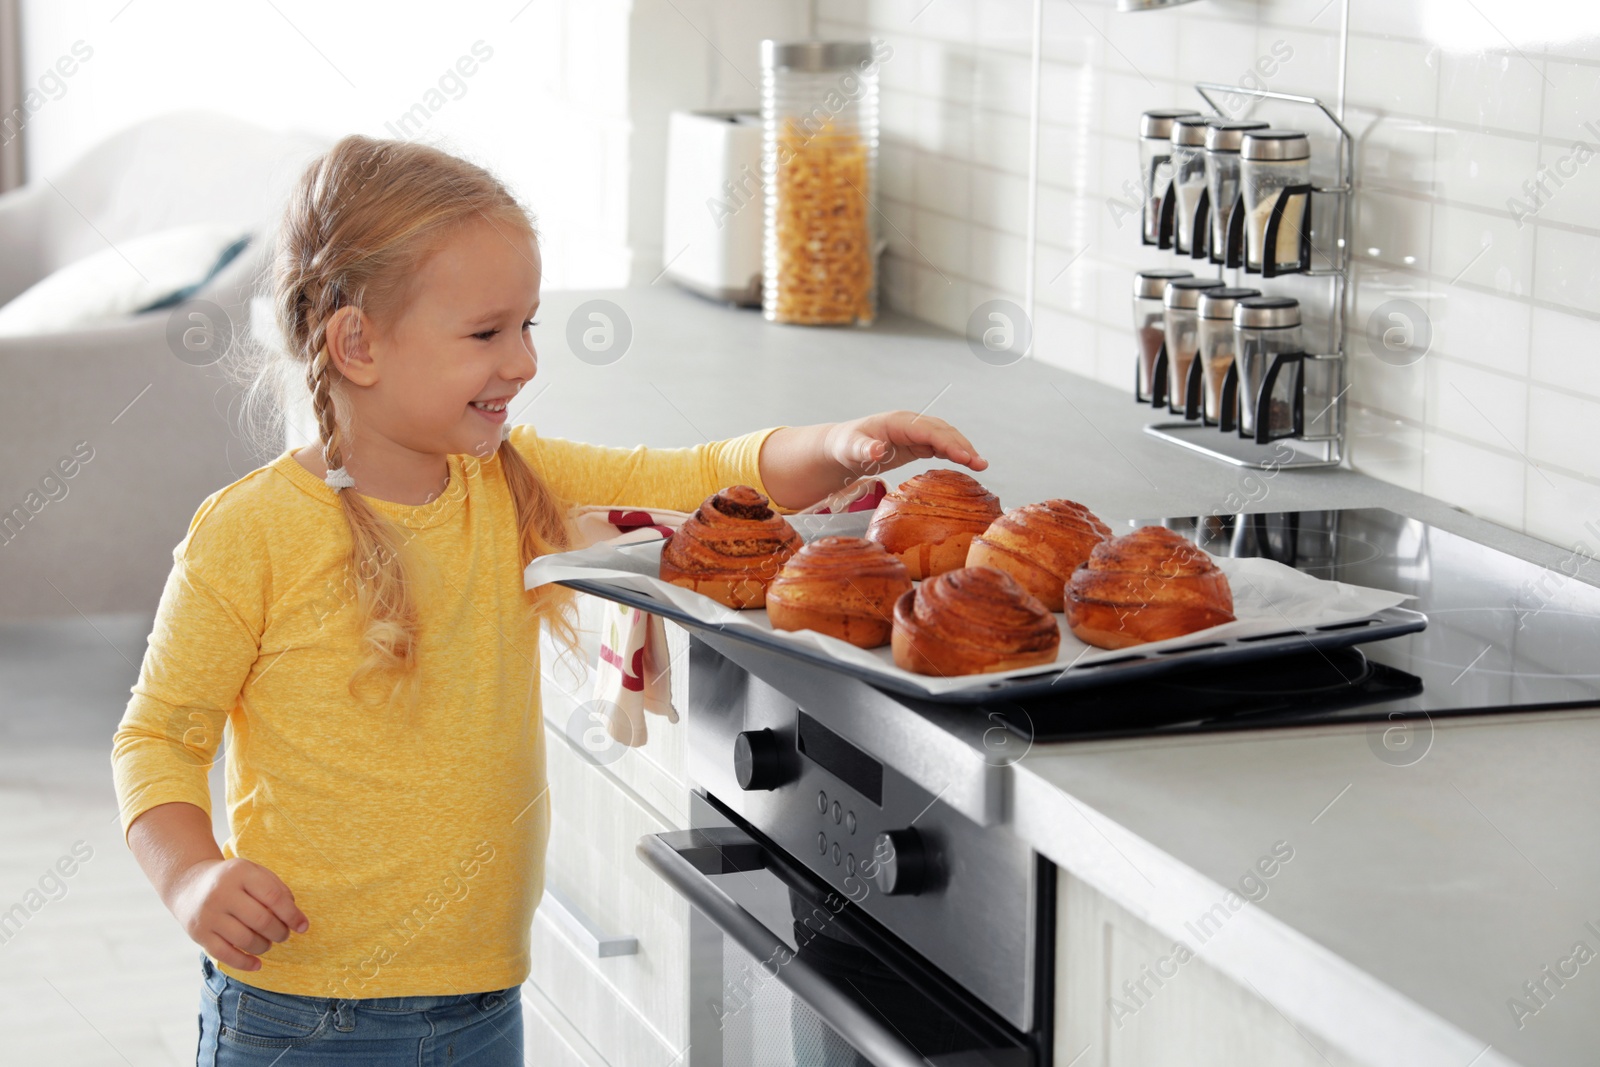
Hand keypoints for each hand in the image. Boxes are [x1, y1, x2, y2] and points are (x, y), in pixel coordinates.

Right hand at [170, 857, 308, 970]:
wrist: (188, 885)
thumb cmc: (232, 880)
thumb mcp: (254, 872)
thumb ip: (276, 889)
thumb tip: (295, 917)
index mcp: (241, 873)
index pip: (273, 897)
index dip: (292, 915)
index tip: (303, 927)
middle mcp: (222, 893)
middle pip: (261, 921)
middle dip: (279, 932)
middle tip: (284, 935)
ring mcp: (208, 915)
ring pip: (245, 940)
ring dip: (264, 947)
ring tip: (268, 943)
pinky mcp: (198, 934)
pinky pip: (225, 955)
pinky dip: (244, 963)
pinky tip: (257, 965)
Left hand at [824, 411, 986, 477]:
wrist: (843, 447)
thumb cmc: (845, 446)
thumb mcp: (850, 448)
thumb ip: (863, 449)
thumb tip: (877, 450)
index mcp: (898, 422)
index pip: (929, 430)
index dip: (948, 442)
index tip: (964, 456)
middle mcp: (910, 424)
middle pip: (943, 432)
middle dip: (963, 446)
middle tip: (980, 464)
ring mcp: (915, 433)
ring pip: (945, 438)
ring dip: (963, 450)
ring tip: (981, 465)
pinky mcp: (916, 444)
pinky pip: (940, 446)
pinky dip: (955, 453)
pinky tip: (967, 464)